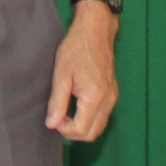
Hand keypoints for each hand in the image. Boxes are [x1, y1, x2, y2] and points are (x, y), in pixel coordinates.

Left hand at [46, 5, 118, 140]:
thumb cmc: (76, 49)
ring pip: (99, 127)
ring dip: (82, 127)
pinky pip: (103, 116)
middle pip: (93, 134)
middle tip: (59, 118)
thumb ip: (57, 103)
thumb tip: (51, 125)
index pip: (81, 130)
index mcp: (94, 97)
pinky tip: (77, 107)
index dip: (64, 130)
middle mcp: (108, 101)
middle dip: (74, 132)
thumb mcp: (61, 76)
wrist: (96, 31)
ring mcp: (113, 98)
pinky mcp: (114, 94)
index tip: (54, 117)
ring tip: (66, 112)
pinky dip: (90, 119)